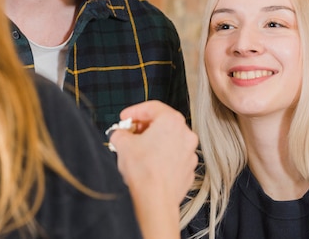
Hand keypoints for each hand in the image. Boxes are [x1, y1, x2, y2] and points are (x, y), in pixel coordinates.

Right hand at [110, 101, 197, 238]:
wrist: (155, 201)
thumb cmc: (143, 172)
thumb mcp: (122, 144)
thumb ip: (120, 133)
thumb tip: (119, 134)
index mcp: (171, 121)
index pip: (151, 107)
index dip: (134, 111)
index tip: (125, 118)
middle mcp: (185, 134)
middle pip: (163, 122)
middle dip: (144, 126)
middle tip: (130, 133)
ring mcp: (189, 152)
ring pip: (169, 140)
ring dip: (154, 141)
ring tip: (138, 150)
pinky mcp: (188, 168)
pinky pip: (174, 156)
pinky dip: (162, 156)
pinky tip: (149, 164)